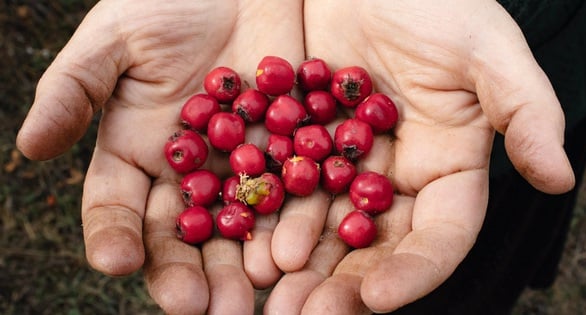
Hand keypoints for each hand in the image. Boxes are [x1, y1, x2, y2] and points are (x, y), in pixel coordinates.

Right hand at [16, 0, 303, 312]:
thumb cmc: (166, 2)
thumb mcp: (114, 40)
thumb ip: (73, 90)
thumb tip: (29, 148)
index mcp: (139, 155)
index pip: (120, 210)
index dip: (116, 237)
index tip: (118, 263)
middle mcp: (191, 173)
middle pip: (185, 235)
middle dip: (190, 273)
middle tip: (200, 309)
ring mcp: (244, 165)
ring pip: (242, 225)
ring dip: (246, 262)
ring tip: (252, 292)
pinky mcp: (293, 149)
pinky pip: (297, 190)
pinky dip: (299, 219)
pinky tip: (301, 248)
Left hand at [261, 1, 574, 312]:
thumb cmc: (435, 0)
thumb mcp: (486, 48)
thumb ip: (525, 109)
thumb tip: (557, 177)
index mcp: (447, 165)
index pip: (440, 234)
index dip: (414, 271)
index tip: (376, 299)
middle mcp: (397, 175)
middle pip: (375, 243)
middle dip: (345, 285)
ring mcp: (346, 161)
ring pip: (325, 226)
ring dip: (299, 264)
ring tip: (270, 295)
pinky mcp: (301, 140)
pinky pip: (283, 186)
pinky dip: (265, 217)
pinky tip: (244, 244)